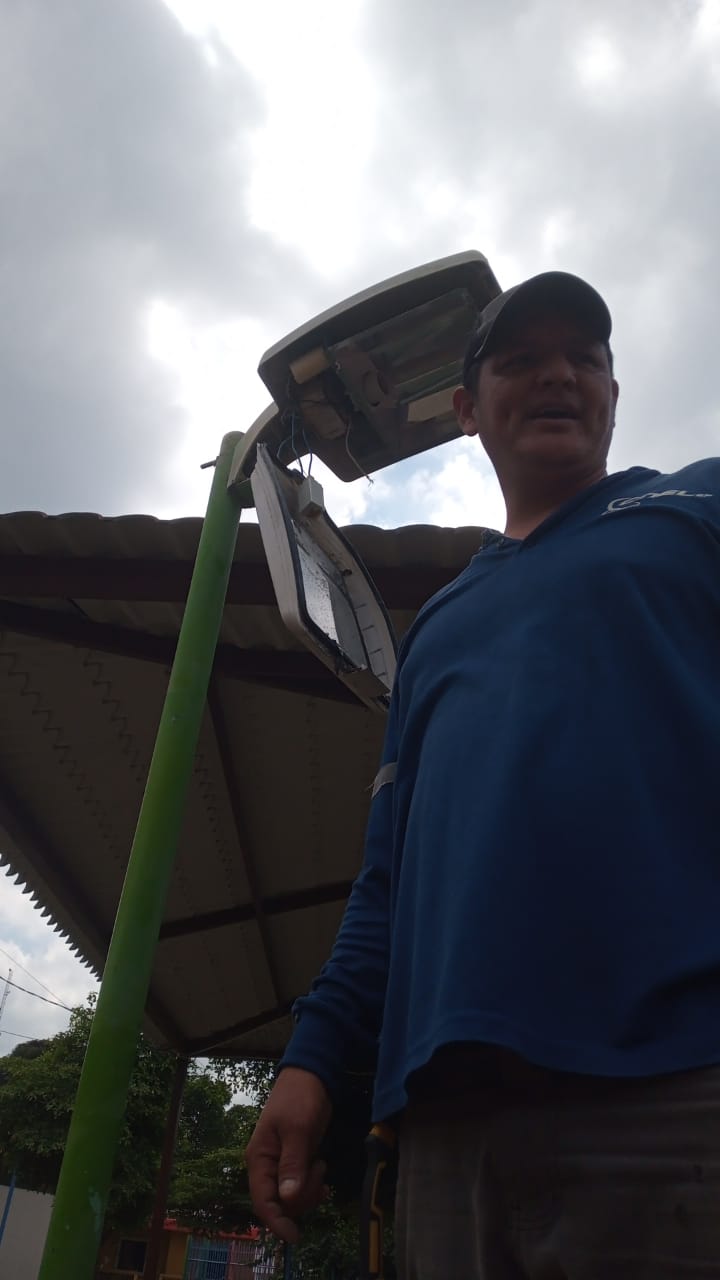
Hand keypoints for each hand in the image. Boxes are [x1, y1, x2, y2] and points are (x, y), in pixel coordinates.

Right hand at [246, 1066, 332, 1242]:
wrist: (311, 1075)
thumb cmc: (300, 1098)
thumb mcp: (297, 1129)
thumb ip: (292, 1163)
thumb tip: (286, 1198)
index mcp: (259, 1158)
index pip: (262, 1201)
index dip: (276, 1222)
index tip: (296, 1235)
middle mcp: (267, 1166)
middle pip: (280, 1203)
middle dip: (302, 1198)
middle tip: (319, 1175)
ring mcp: (281, 1164)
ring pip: (292, 1198)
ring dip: (310, 1191)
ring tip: (321, 1165)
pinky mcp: (295, 1161)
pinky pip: (300, 1187)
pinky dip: (312, 1187)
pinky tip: (323, 1176)